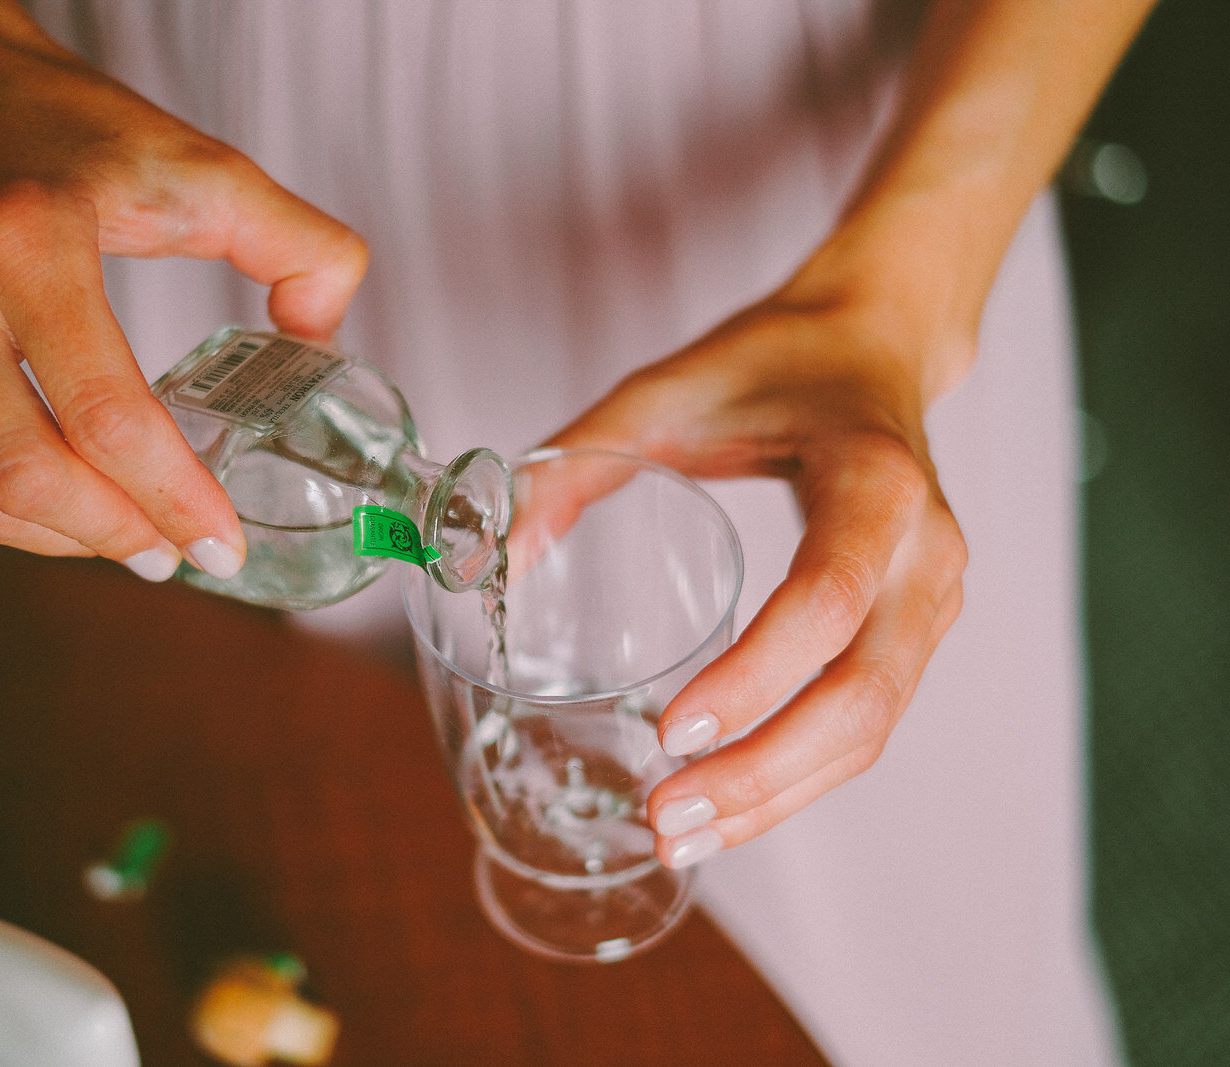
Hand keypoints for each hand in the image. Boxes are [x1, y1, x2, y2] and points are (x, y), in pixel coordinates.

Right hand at [0, 14, 366, 576]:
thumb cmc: (61, 126)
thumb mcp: (200, 162)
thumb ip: (296, 243)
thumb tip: (322, 343)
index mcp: (29, 238)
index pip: (105, 411)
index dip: (173, 497)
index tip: (222, 543)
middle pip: (27, 471)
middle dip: (118, 534)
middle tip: (177, 555)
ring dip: (61, 541)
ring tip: (130, 541)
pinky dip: (6, 517)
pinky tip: (66, 515)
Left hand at [543, 292, 968, 863]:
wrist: (872, 344)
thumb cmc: (770, 364)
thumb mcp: (662, 392)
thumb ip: (572, 464)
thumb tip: (493, 558)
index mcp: (876, 481)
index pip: (828, 597)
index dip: (754, 676)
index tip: (671, 729)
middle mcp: (927, 549)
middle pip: (862, 694)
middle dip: (763, 772)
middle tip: (667, 815)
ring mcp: (935, 597)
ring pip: (873, 728)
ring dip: (782, 794)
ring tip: (686, 835)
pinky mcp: (918, 627)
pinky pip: (870, 721)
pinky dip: (803, 774)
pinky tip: (733, 805)